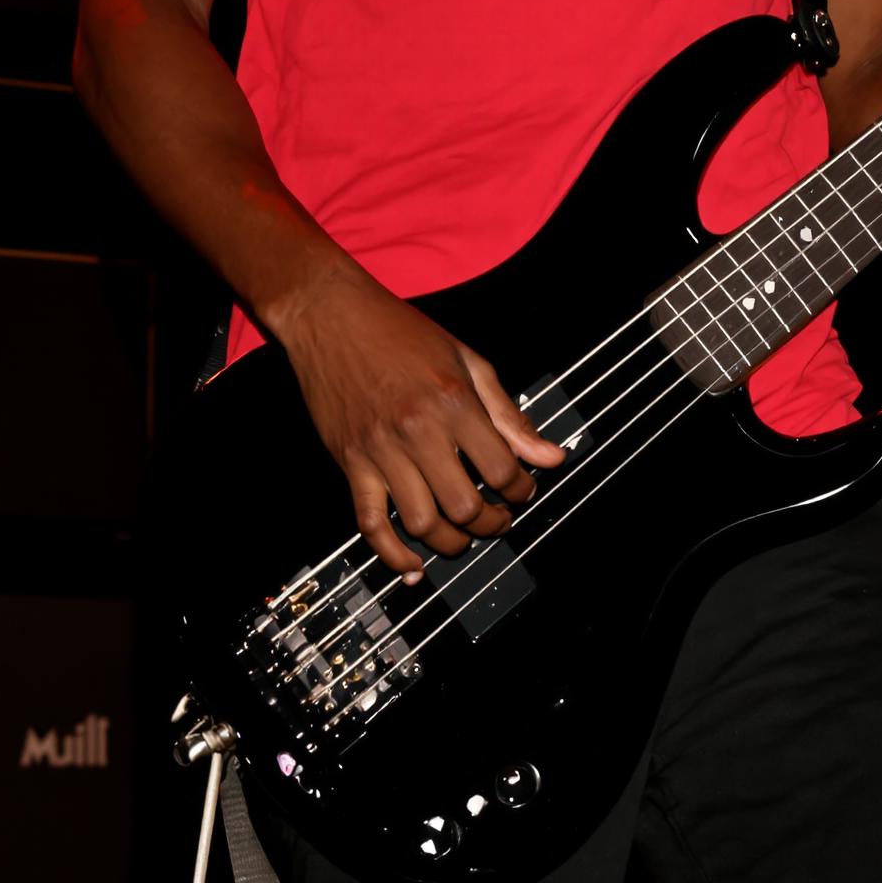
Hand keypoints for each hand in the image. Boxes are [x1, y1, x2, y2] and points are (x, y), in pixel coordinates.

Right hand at [279, 270, 564, 579]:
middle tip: (499, 519)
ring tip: (464, 537)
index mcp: (454, 402)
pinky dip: (392, 553)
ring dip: (450, 543)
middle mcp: (418, 431)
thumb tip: (550, 456)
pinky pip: (371, 523)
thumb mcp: (466, 360)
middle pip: (465, 506)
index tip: (523, 490)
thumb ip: (508, 414)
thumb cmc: (400, 332)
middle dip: (491, 523)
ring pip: (423, 523)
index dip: (521, 489)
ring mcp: (380, 450)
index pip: (501, 468)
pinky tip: (412, 566)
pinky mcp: (350, 463)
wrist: (332, 315)